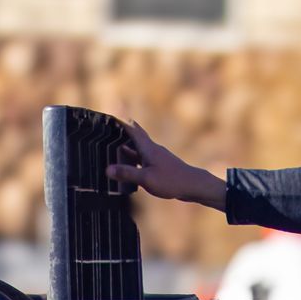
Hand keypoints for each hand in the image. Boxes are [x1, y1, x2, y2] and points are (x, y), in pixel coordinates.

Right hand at [107, 120, 226, 210]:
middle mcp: (152, 149)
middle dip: (121, 132)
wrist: (193, 186)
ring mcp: (156, 157)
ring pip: (137, 149)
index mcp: (148, 148)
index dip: (121, 120)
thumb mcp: (146, 178)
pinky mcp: (160, 166)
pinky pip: (142, 160)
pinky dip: (133, 161)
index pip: (132, 128)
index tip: (109, 114)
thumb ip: (127, 173)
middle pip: (134, 136)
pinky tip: (128, 167)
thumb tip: (107, 169)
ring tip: (111, 149)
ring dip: (126, 148)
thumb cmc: (172, 180)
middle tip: (107, 130)